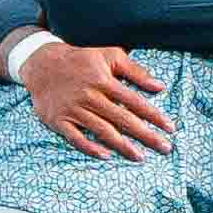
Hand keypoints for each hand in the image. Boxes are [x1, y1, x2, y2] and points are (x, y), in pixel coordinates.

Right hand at [13, 32, 173, 159]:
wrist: (42, 63)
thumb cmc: (81, 58)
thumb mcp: (109, 55)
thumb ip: (135, 71)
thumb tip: (160, 87)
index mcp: (104, 81)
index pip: (135, 102)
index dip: (154, 116)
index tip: (170, 128)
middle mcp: (90, 97)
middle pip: (123, 120)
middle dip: (146, 135)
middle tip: (165, 148)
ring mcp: (73, 110)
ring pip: (102, 131)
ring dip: (123, 145)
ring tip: (141, 157)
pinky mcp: (59, 120)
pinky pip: (75, 138)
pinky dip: (90, 147)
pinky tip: (106, 156)